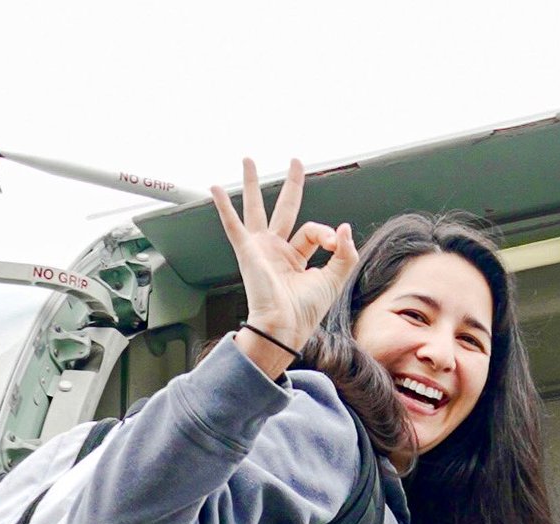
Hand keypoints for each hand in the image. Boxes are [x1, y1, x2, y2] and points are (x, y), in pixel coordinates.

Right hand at [211, 158, 357, 370]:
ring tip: (248, 161)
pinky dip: (223, 207)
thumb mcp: (335, 278)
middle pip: (285, 209)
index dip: (326, 233)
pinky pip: (233, 225)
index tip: (333, 243)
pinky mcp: (247, 252)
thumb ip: (344, 252)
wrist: (284, 326)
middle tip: (295, 162)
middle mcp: (277, 251)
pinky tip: (214, 189)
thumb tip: (344, 227)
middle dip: (291, 185)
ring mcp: (260, 249)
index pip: (312, 231)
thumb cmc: (305, 312)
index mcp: (295, 259)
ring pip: (256, 209)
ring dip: (252, 184)